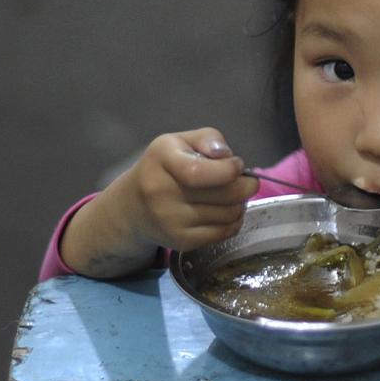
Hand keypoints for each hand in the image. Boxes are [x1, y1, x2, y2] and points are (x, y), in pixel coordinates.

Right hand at [60, 128, 259, 276]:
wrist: (133, 206)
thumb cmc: (165, 167)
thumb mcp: (180, 142)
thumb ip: (208, 138)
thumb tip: (227, 157)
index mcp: (162, 159)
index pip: (199, 172)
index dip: (229, 169)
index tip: (237, 165)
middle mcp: (161, 192)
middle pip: (224, 195)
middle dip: (246, 186)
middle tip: (246, 182)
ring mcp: (170, 221)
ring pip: (229, 215)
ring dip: (240, 204)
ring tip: (231, 196)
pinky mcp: (181, 242)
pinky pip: (224, 233)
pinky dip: (233, 222)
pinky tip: (224, 211)